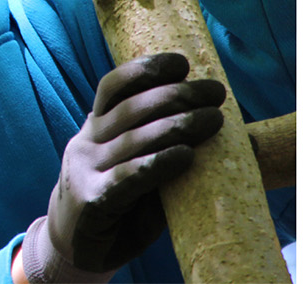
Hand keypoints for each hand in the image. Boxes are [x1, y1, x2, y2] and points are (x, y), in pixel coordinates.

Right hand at [23, 53, 224, 282]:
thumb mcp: (134, 166)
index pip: (113, 87)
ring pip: (134, 140)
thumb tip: (232, 134)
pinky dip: (158, 164)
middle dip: (176, 95)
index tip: (182, 62)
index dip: (145, 69)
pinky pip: (128, 177)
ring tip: (212, 120)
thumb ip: (163, 147)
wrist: (74, 245)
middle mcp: (87, 142)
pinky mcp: (91, 199)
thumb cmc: (119, 201)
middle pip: (131, 108)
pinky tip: (185, 156)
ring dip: (177, 126)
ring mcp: (86, 170)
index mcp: (95, 126)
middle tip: (215, 93)